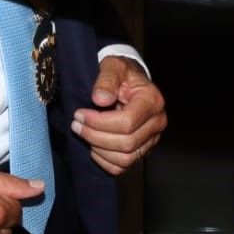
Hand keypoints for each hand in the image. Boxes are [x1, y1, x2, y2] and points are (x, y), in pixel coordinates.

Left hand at [72, 56, 166, 175]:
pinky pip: (123, 166)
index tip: (79, 114)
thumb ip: (107, 80)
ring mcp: (151, 139)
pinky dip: (105, 161)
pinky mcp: (142, 150)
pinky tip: (93, 146)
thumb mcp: (113, 66)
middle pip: (126, 143)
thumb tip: (100, 100)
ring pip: (125, 158)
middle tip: (76, 125)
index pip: (127, 122)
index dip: (99, 122)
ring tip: (83, 133)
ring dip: (99, 149)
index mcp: (152, 101)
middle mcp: (157, 122)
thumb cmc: (121, 73)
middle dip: (95, 136)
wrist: (128, 81)